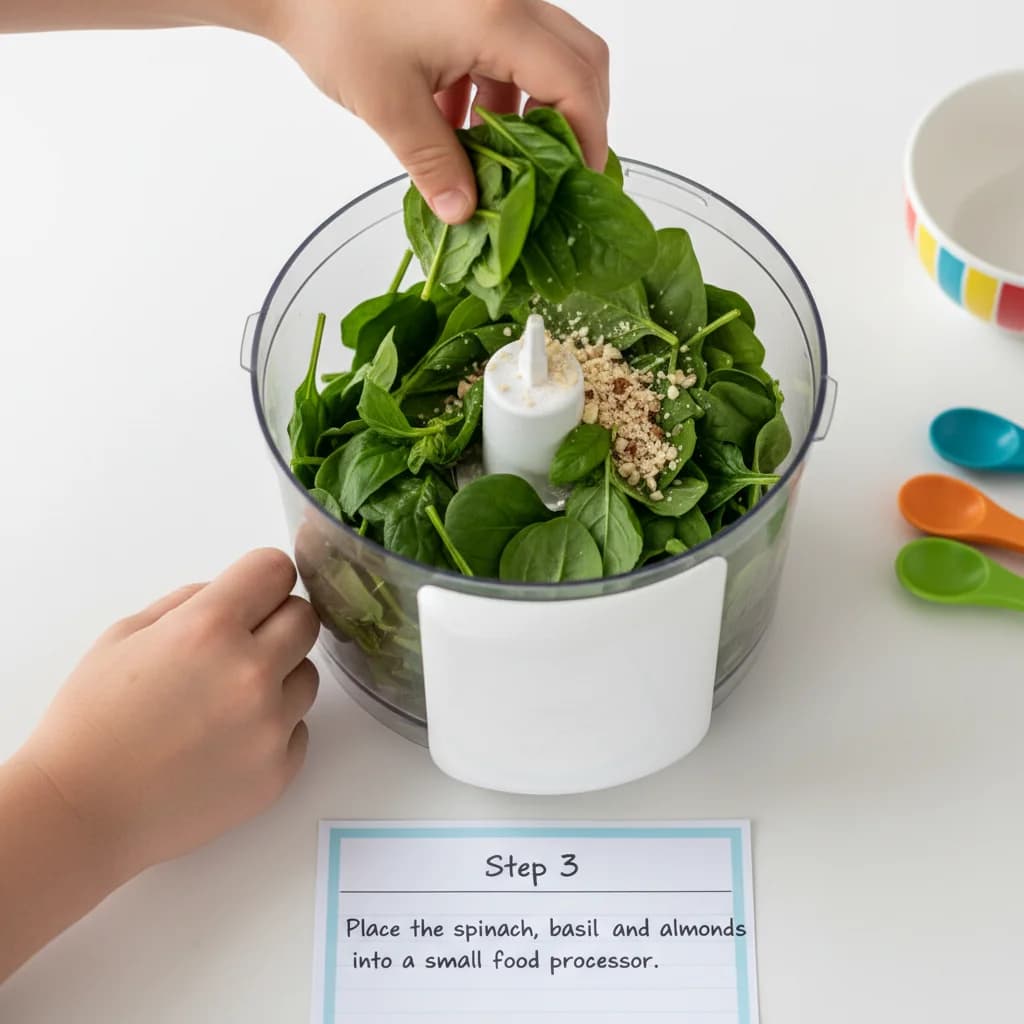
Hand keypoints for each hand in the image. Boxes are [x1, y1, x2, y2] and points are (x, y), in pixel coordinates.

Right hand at [17, 549, 319, 880]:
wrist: (81, 814)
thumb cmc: (90, 720)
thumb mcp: (125, 635)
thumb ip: (190, 602)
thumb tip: (236, 594)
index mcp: (209, 628)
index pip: (276, 570)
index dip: (262, 579)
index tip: (251, 596)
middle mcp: (251, 672)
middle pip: (305, 618)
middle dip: (278, 622)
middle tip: (242, 646)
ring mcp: (271, 725)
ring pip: (307, 675)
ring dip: (279, 678)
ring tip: (226, 702)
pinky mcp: (279, 771)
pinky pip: (298, 729)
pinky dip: (273, 729)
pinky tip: (227, 742)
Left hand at [270, 0, 609, 222]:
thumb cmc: (333, 19)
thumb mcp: (390, 106)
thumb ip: (436, 165)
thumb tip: (466, 214)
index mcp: (497, 15)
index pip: (575, 82)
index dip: (589, 138)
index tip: (582, 182)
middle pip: (579, 59)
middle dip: (575, 121)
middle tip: (558, 173)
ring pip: (545, 55)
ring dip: (530, 111)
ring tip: (498, 159)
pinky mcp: (472, 2)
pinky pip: (508, 48)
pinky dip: (498, 91)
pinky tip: (463, 127)